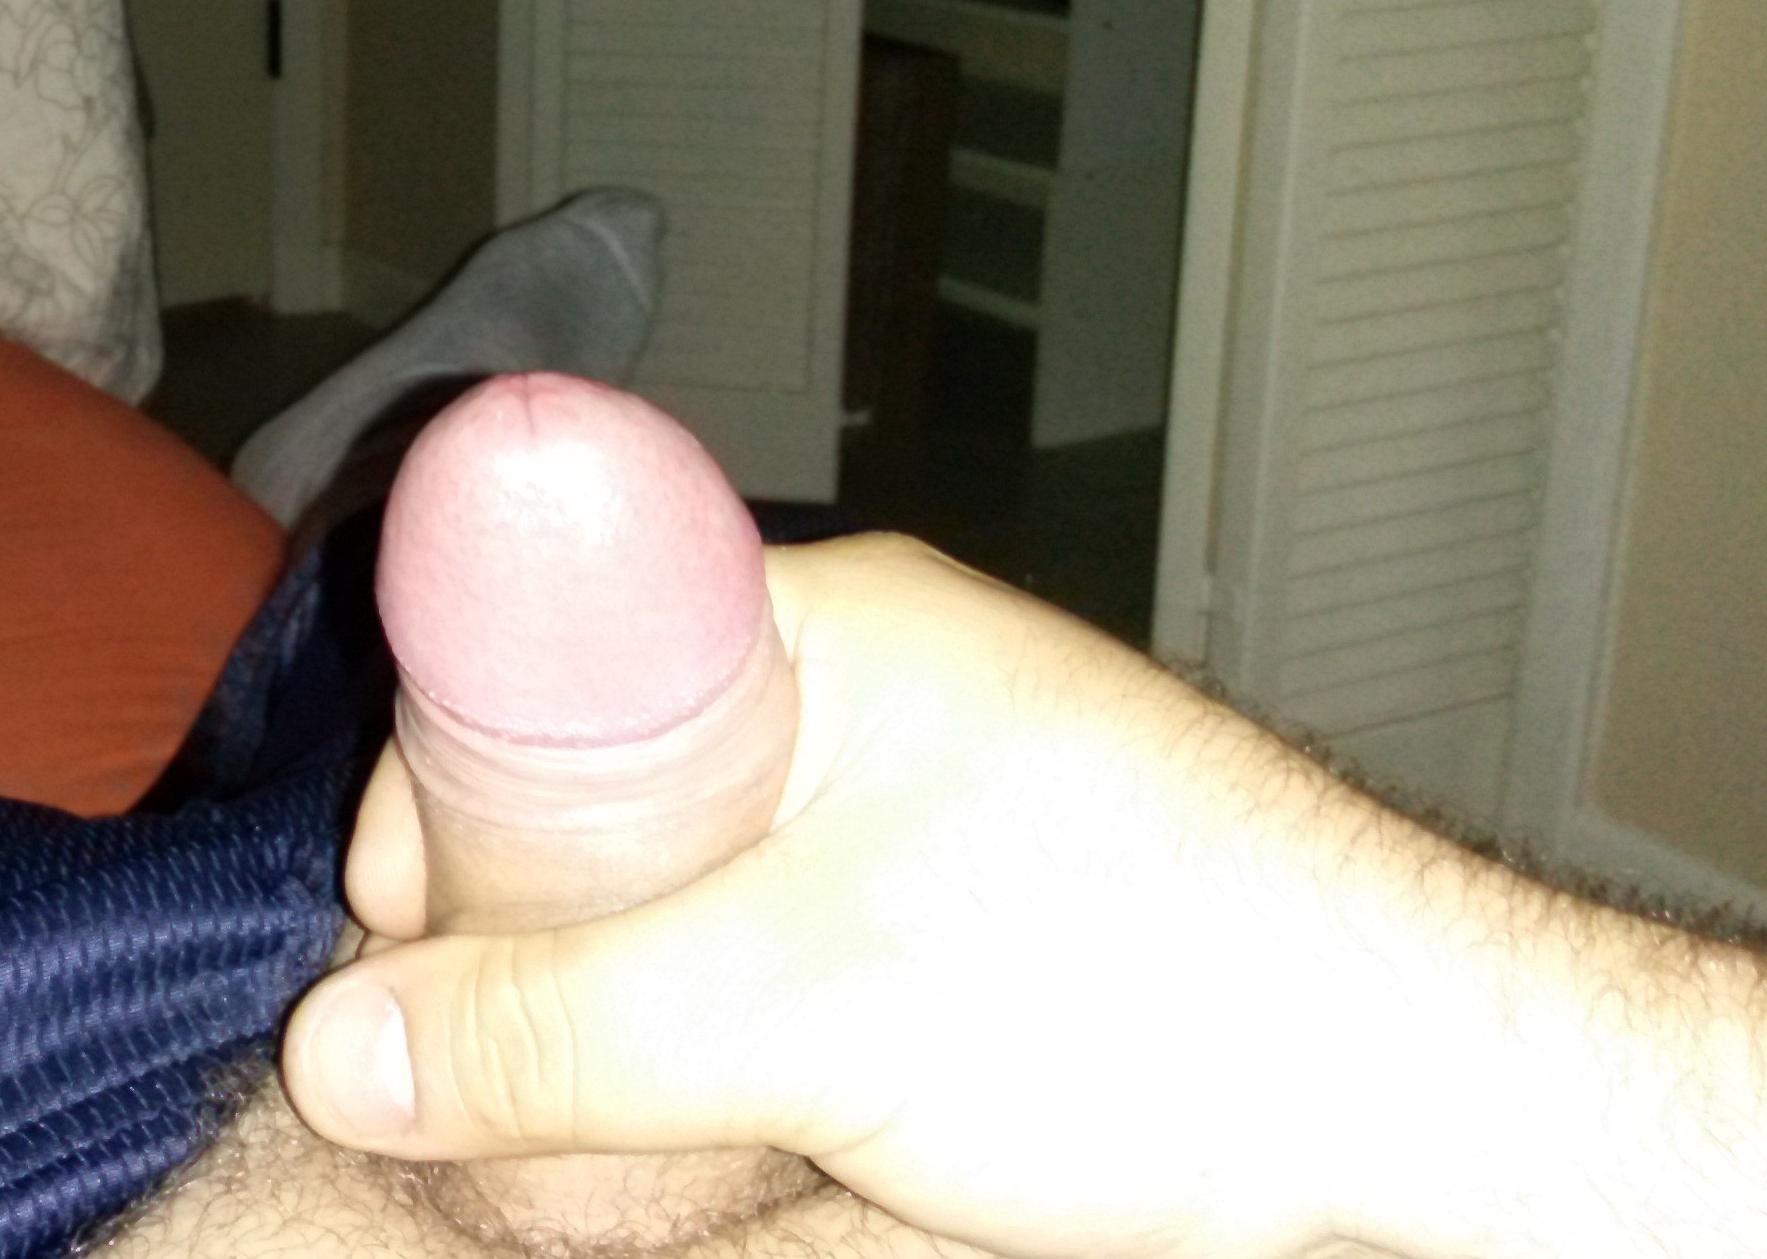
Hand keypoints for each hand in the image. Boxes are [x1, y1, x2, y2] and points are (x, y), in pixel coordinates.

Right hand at [283, 532, 1483, 1258]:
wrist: (1433, 1111)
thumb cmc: (1161, 993)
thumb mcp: (812, 1007)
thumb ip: (560, 1026)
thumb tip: (332, 1048)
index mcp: (824, 627)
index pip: (540, 661)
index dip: (433, 803)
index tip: (397, 948)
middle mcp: (861, 696)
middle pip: (593, 791)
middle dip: (518, 933)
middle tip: (489, 1078)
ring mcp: (913, 814)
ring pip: (676, 893)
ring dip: (614, 1007)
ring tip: (589, 1129)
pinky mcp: (953, 931)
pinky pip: (762, 962)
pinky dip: (707, 1047)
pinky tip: (700, 1140)